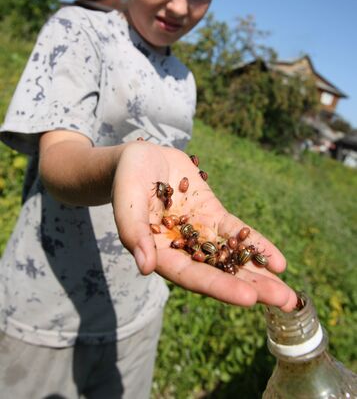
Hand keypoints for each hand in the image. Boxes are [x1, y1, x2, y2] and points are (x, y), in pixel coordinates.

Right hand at [112, 141, 296, 310]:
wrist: (139, 157)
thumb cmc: (126, 180)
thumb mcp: (127, 202)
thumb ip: (134, 233)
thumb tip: (146, 268)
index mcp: (161, 253)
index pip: (193, 275)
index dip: (220, 287)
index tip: (249, 299)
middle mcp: (184, 249)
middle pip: (219, 273)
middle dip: (252, 288)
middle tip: (285, 302)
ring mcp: (201, 232)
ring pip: (232, 257)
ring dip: (259, 273)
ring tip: (288, 292)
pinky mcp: (212, 214)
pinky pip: (236, 232)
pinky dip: (256, 245)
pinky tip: (278, 261)